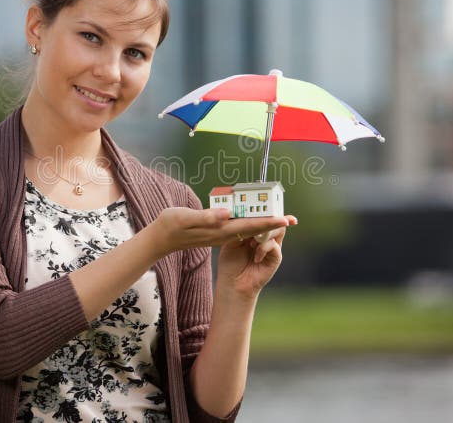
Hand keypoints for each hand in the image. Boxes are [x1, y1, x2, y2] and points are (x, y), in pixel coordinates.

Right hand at [150, 207, 290, 257]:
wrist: (160, 238)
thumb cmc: (170, 226)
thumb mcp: (185, 218)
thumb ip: (206, 217)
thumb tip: (226, 214)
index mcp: (219, 231)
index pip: (250, 226)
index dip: (269, 222)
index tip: (286, 220)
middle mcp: (223, 235)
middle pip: (253, 228)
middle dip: (273, 223)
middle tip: (293, 218)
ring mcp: (220, 235)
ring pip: (247, 228)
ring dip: (264, 222)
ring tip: (281, 216)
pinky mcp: (216, 233)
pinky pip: (238, 227)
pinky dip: (250, 221)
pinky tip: (255, 215)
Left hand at [216, 215, 297, 301]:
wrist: (233, 283)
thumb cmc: (230, 262)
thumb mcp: (232, 240)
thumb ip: (242, 227)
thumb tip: (247, 215)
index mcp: (256, 230)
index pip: (264, 215)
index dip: (267, 208)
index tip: (266, 199)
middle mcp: (266, 236)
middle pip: (275, 220)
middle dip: (270, 217)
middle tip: (262, 217)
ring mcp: (272, 247)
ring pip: (278, 230)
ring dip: (266, 232)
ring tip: (253, 240)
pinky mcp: (275, 258)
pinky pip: (274, 246)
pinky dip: (264, 248)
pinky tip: (255, 256)